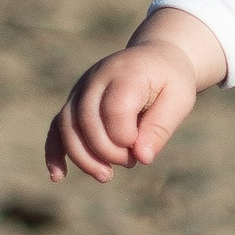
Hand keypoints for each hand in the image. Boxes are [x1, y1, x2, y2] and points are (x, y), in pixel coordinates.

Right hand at [45, 11, 223, 183]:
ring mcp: (81, 88)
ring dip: (83, 158)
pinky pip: (56, 127)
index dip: (126, 137)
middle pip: (87, 120)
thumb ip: (161, 127)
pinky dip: (54, 152)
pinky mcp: (73, 101)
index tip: (142, 146)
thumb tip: (142, 158)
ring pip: (67, 126)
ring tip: (106, 176)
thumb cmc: (170, 80)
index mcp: (127, 71)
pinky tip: (58, 176)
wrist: (156, 58)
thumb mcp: (180, 99)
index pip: (115, 109)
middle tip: (131, 162)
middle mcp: (97, 77)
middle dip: (107, 151)